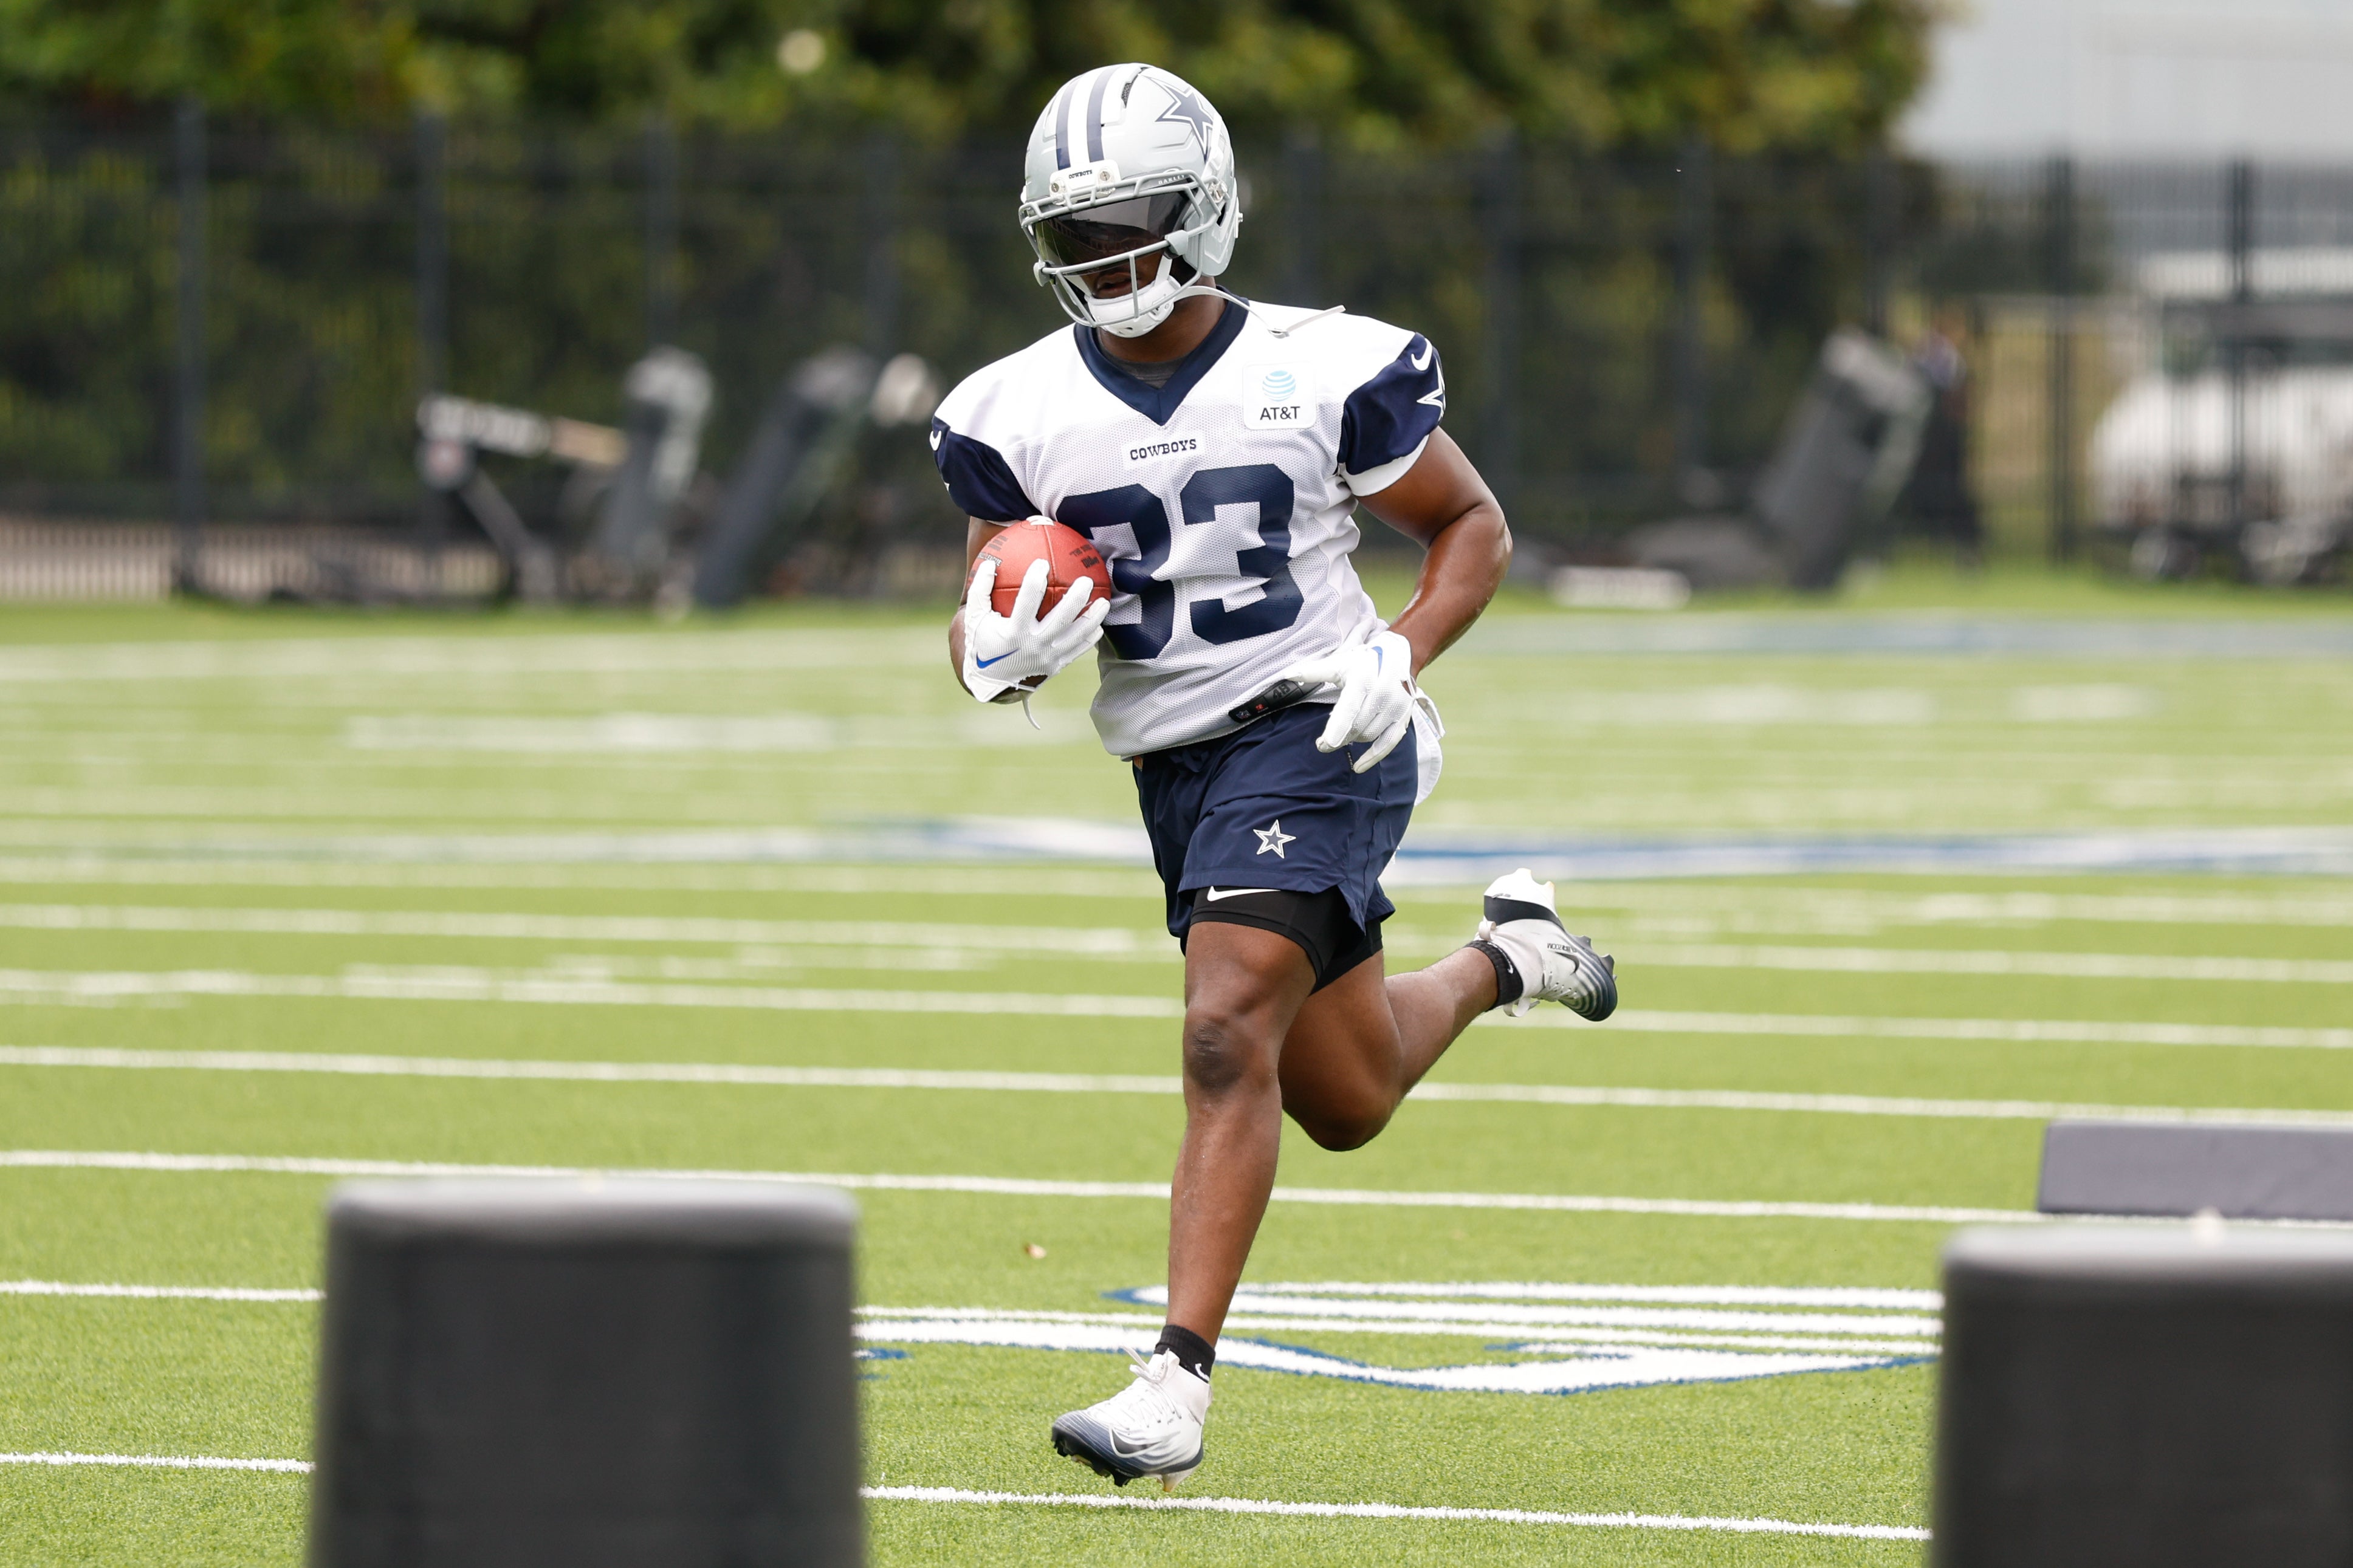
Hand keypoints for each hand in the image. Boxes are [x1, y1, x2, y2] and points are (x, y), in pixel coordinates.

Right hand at [960, 556, 1108, 703]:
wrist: (989, 681)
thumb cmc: (982, 643)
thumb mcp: (974, 618)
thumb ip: (980, 591)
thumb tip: (989, 563)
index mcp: (1014, 632)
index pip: (1028, 601)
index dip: (1035, 580)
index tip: (1042, 563)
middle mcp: (1034, 645)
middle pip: (1060, 619)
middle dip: (1075, 599)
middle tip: (1086, 580)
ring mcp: (1047, 658)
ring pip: (1075, 636)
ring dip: (1092, 618)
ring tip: (1104, 602)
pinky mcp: (1056, 666)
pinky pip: (1077, 651)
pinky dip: (1089, 638)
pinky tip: (1098, 626)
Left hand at [1274, 628, 1416, 770]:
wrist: (1400, 655)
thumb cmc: (1365, 661)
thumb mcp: (1340, 663)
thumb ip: (1314, 671)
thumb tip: (1288, 675)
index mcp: (1364, 679)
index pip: (1349, 708)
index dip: (1337, 727)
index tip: (1326, 743)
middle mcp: (1383, 694)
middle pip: (1356, 726)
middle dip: (1337, 738)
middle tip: (1321, 743)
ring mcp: (1396, 707)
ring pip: (1368, 735)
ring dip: (1351, 739)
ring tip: (1342, 735)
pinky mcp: (1403, 718)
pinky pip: (1389, 743)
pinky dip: (1373, 757)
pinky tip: (1358, 767)